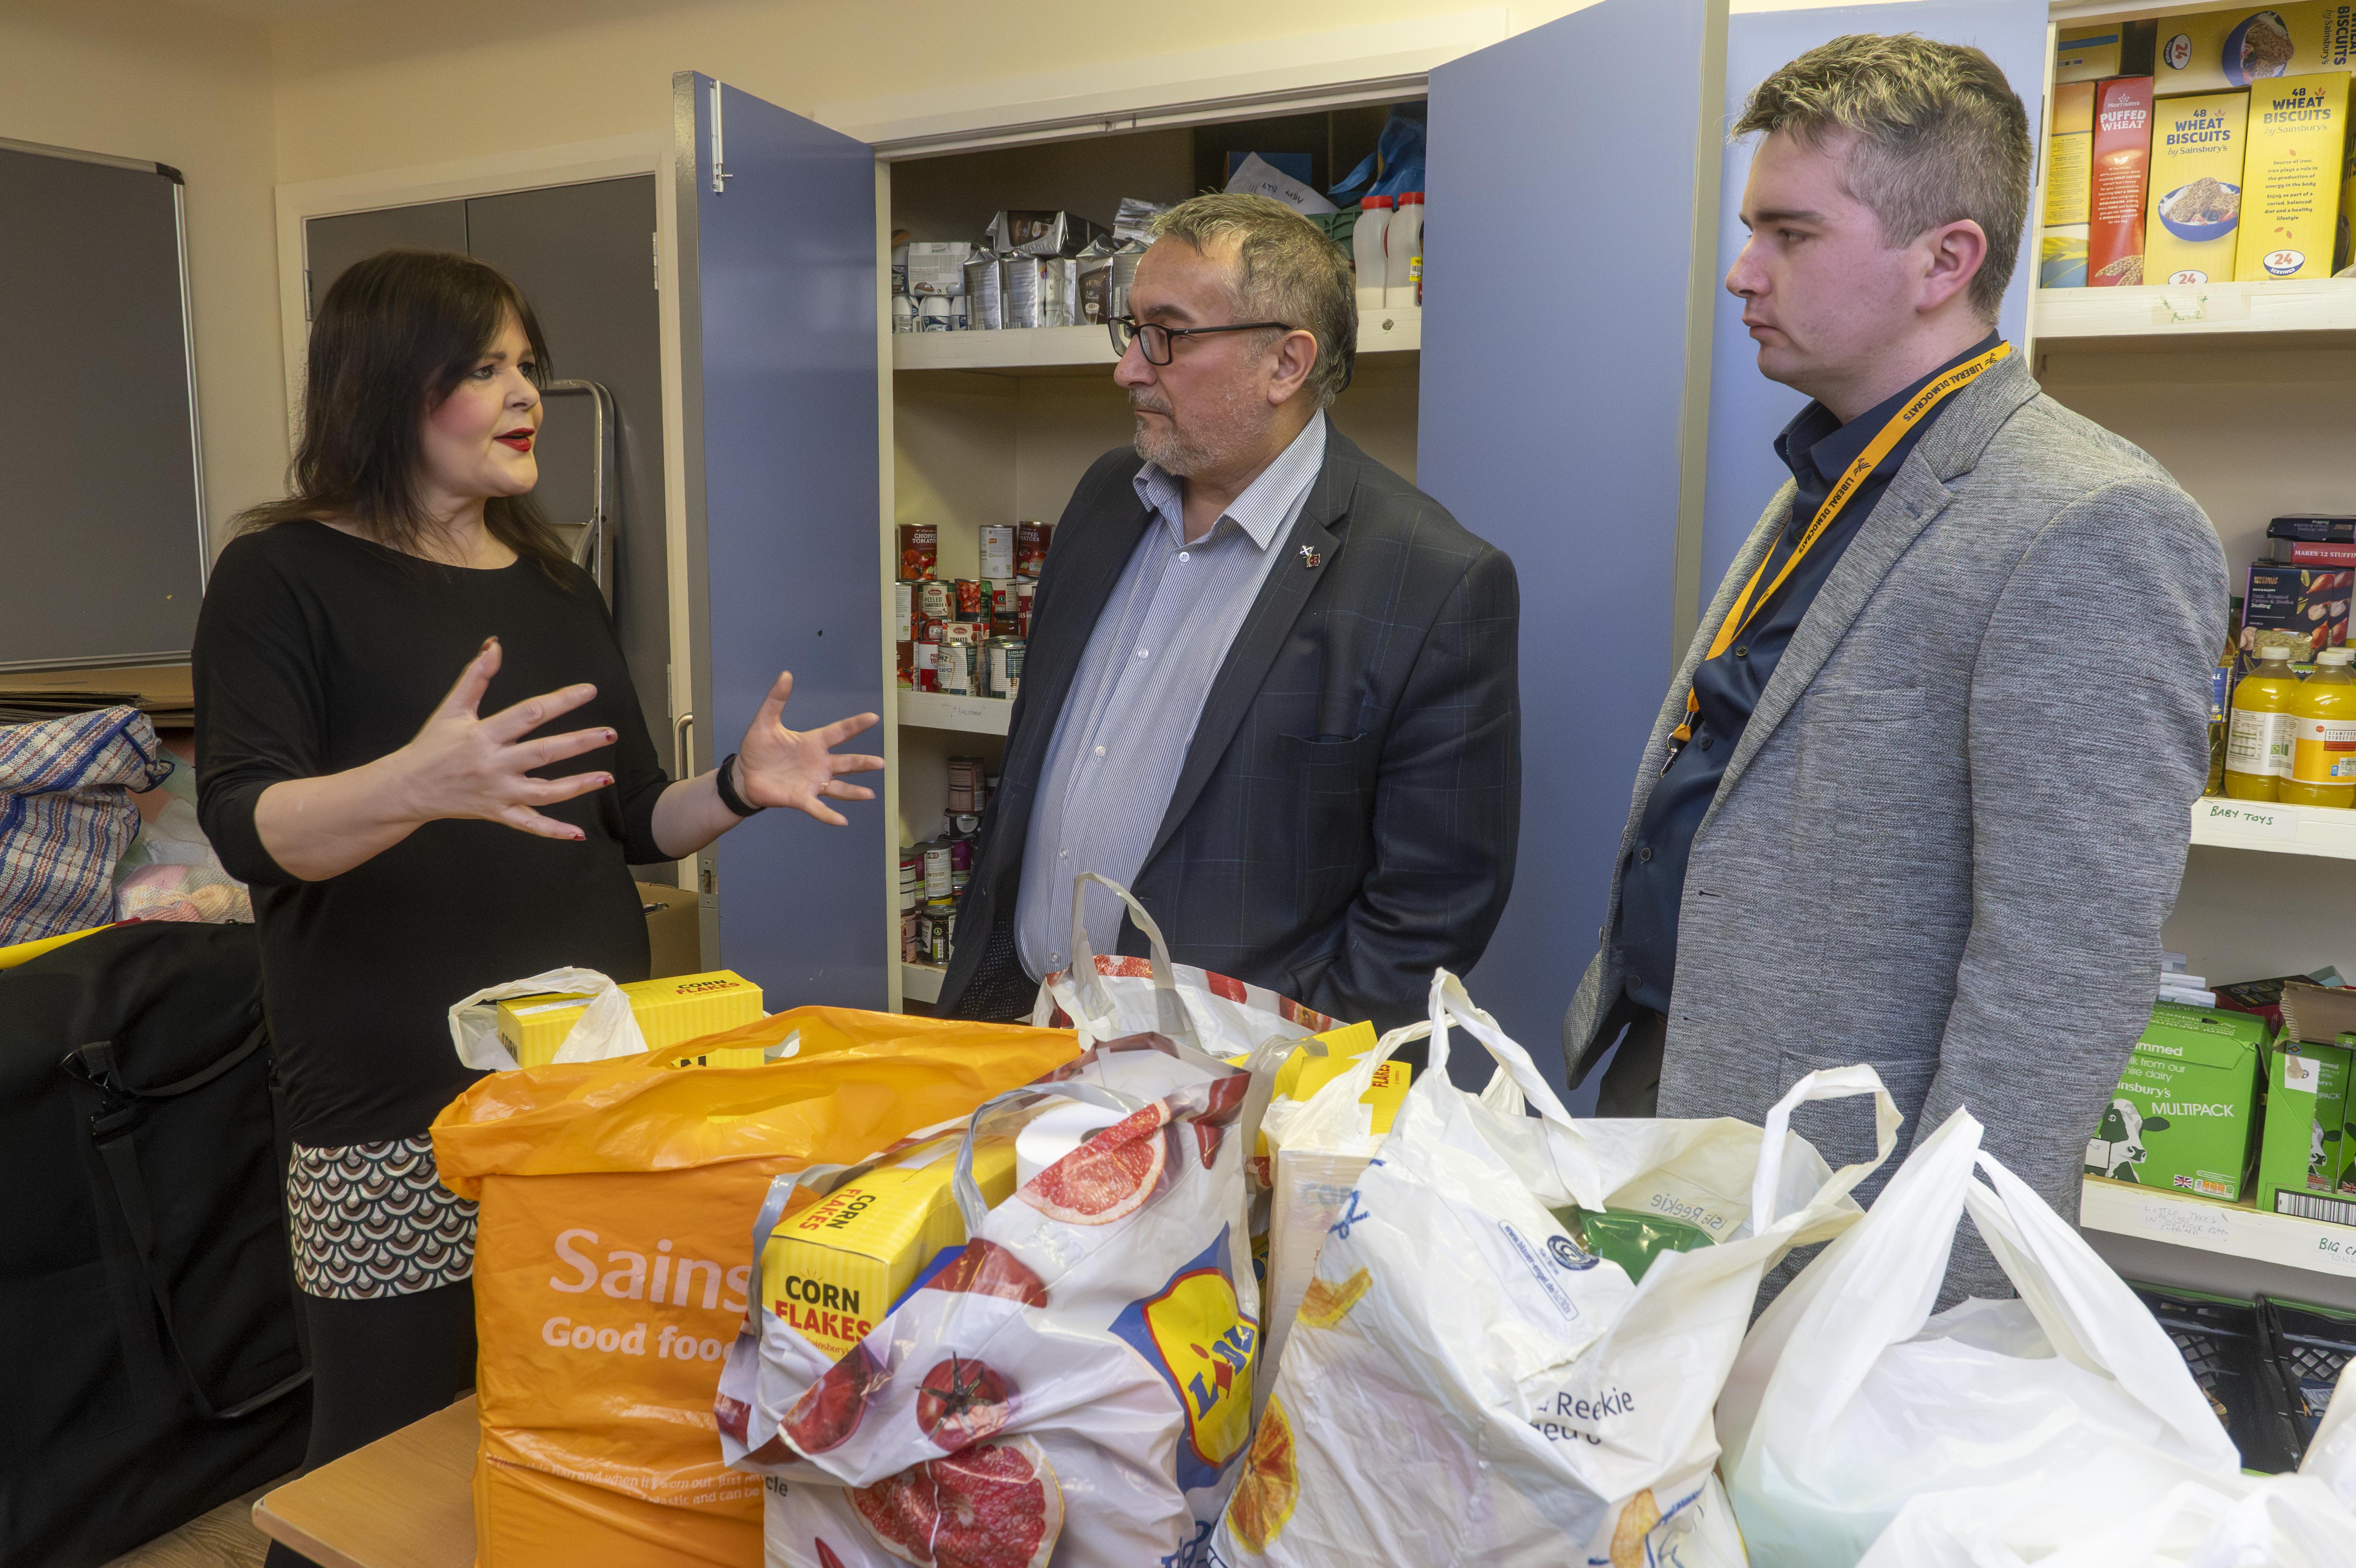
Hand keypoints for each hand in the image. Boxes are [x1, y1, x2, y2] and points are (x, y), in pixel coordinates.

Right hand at [392, 638, 615, 840]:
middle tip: (610, 734)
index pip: (530, 713)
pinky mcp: (497, 813)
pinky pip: (529, 824)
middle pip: (544, 752)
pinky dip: (553, 831)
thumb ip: (475, 675)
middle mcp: (493, 765)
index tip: (589, 691)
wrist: (406, 788)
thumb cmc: (431, 746)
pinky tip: (578, 833)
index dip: (561, 701)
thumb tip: (495, 645)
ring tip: (607, 778)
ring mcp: (497, 792)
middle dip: (579, 743)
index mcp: (484, 735)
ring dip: (577, 786)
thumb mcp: (451, 708)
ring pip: (544, 792)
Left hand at [734, 670, 882, 825]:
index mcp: (812, 743)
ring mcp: (812, 782)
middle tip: (880, 762)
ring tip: (869, 794)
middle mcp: (818, 763)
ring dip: (854, 792)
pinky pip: (818, 808)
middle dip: (862, 763)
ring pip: (838, 787)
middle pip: (846, 762)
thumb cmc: (756, 750)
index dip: (855, 725)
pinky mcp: (802, 799)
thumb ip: (776, 700)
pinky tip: (842, 821)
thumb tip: (785, 674)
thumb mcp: (765, 722)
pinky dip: (829, 815)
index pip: (839, 732)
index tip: (873, 718)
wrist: (743, 776)